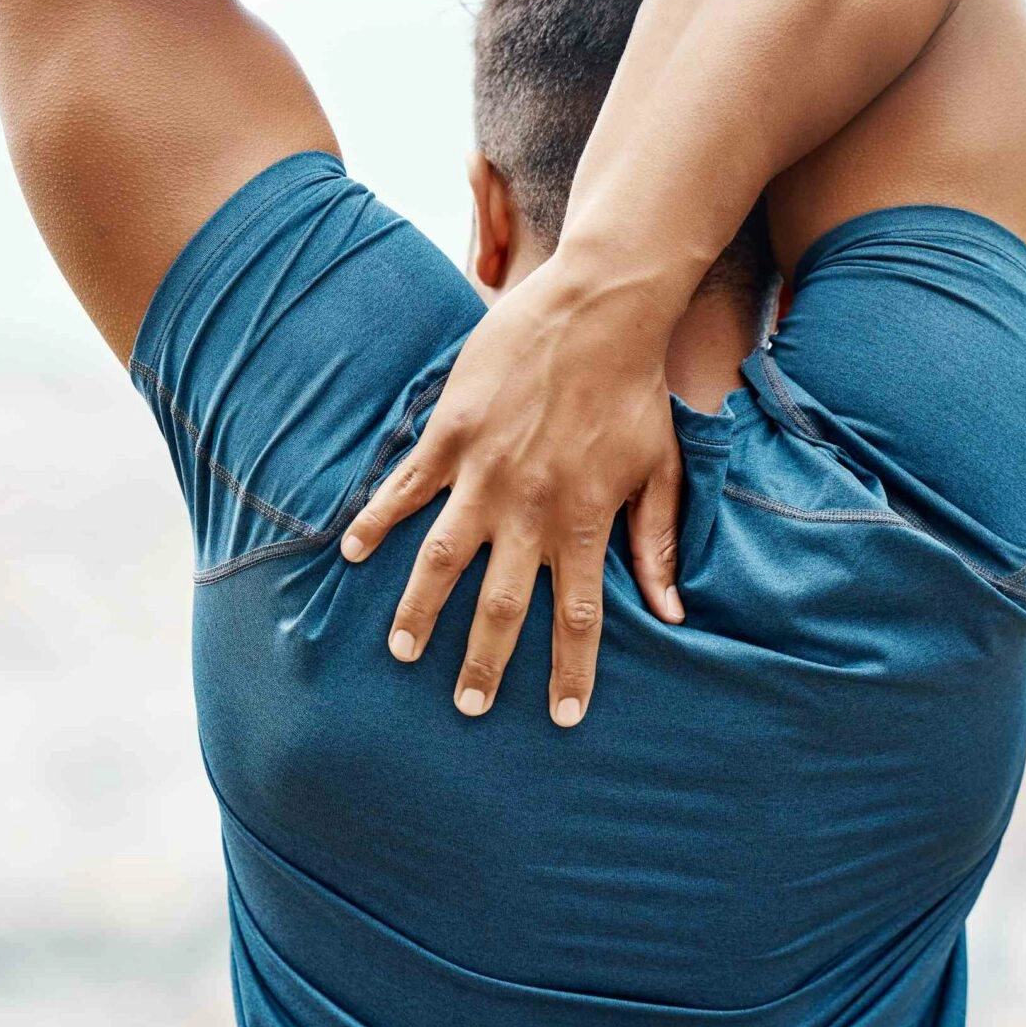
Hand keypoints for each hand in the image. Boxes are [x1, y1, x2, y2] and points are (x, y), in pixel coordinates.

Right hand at [338, 255, 686, 727]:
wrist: (599, 310)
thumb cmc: (635, 391)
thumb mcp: (660, 469)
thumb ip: (656, 544)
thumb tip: (674, 612)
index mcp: (583, 522)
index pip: (578, 617)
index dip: (570, 671)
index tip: (563, 717)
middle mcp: (530, 509)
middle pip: (501, 606)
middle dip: (483, 663)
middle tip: (467, 708)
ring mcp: (484, 473)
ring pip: (442, 559)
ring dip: (420, 610)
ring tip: (402, 651)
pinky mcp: (451, 435)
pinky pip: (406, 488)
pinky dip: (377, 520)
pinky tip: (351, 551)